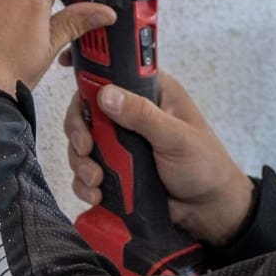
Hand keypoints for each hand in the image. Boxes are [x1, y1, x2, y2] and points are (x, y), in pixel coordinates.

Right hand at [64, 71, 254, 246]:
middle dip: (79, 131)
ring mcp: (121, 144)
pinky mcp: (115, 170)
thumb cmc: (205, 166)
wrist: (209, 210)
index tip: (65, 64)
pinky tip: (96, 194)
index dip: (89, 69)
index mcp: (152, 95)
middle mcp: (133, 116)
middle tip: (87, 148)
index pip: (114, 73)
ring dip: (81, 162)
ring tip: (97, 180)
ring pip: (82, 144)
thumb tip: (107, 95)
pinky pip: (87, 172)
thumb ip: (143, 116)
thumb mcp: (177, 137)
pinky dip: (85, 184)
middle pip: (86, 112)